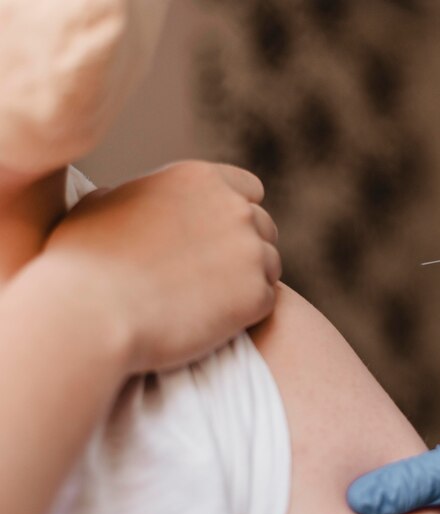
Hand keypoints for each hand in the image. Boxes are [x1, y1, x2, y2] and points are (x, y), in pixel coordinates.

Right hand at [43, 161, 280, 371]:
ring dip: (249, 282)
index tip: (218, 240)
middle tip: (214, 279)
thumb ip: (130, 196)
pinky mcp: (257, 294)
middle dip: (245, 250)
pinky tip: (214, 322)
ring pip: (270, 265)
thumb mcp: (99, 207)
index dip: (236, 216)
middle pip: (264, 228)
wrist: (91, 313)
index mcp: (201, 179)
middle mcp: (235, 208)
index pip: (249, 191)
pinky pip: (268, 302)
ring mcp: (251, 251)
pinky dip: (248, 314)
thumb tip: (120, 197)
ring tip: (211, 302)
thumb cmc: (82, 263)